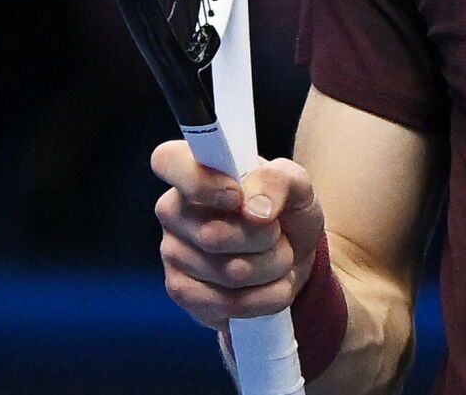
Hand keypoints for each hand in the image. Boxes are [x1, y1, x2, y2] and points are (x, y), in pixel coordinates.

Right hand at [151, 140, 325, 329]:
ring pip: (229, 272)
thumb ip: (280, 180)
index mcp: (192, 167)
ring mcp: (171, 252)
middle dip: (264, 238)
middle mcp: (172, 208)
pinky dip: (265, 298)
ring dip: (272, 268)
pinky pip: (226, 304)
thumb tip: (254, 207)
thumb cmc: (284, 209)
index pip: (168, 161)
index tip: (237, 196)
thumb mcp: (297, 184)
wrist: (292, 255)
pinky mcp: (181, 292)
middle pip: (213, 234)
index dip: (200, 183)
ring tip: (278, 257)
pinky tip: (271, 285)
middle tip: (277, 232)